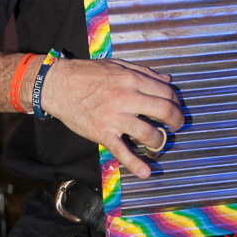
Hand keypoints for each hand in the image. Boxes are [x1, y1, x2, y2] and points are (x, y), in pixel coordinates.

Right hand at [40, 57, 183, 178]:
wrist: (59, 84)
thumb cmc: (88, 73)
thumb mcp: (118, 64)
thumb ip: (143, 72)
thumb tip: (167, 80)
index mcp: (132, 79)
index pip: (165, 92)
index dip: (176, 101)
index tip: (176, 107)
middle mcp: (127, 97)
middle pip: (163, 110)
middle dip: (176, 121)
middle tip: (177, 126)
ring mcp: (115, 117)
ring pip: (148, 133)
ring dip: (160, 141)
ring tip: (159, 143)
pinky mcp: (102, 133)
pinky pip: (121, 151)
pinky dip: (135, 164)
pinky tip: (145, 172)